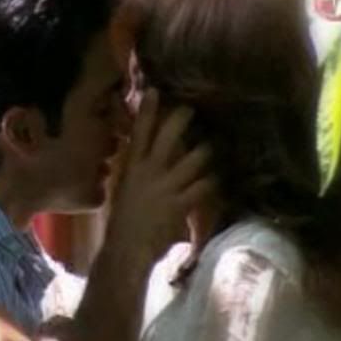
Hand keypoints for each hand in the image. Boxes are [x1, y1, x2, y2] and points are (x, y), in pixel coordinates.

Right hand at [107, 88, 214, 264]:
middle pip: (169, 136)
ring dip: (207, 151)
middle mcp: (149, 172)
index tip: (155, 91)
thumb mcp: (124, 189)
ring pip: (195, 159)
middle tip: (194, 109)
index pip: (139, 132)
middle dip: (183, 119)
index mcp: (132, 167)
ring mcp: (166, 187)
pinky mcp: (180, 204)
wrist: (125, 249)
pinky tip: (218, 179)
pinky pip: (204, 186)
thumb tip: (145, 159)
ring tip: (215, 146)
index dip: (148, 110)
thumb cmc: (122, 221)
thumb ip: (135, 172)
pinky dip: (213, 182)